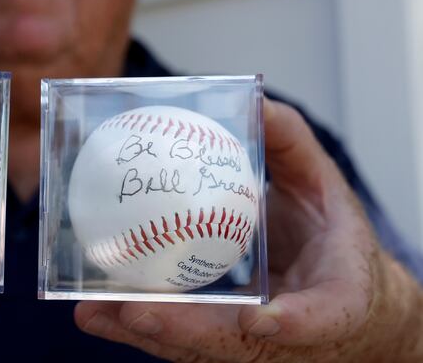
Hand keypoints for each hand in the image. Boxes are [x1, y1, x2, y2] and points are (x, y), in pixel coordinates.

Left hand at [74, 98, 422, 361]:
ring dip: (145, 334)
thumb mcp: (327, 189)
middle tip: (134, 310)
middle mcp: (290, 338)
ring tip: (93, 313)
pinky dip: (138, 324)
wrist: (346, 303)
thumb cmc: (337, 245)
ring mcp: (252, 348)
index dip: (291, 321)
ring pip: (196, 349)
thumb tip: (254, 101)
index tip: (259, 318)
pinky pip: (178, 338)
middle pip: (235, 345)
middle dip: (182, 331)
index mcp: (336, 304)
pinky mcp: (221, 345)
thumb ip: (292, 147)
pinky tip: (94, 310)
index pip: (317, 318)